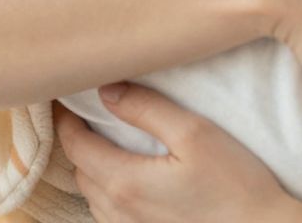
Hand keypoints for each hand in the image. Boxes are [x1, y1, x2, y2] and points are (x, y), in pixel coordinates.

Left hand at [54, 84, 295, 222]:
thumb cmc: (235, 182)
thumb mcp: (194, 133)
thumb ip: (147, 109)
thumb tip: (107, 90)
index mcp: (124, 182)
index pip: (75, 145)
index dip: (66, 118)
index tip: (66, 96)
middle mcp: (118, 210)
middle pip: (79, 170)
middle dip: (77, 140)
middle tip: (87, 112)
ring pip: (92, 194)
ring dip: (91, 166)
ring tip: (104, 140)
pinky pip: (110, 212)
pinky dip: (107, 189)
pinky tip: (127, 175)